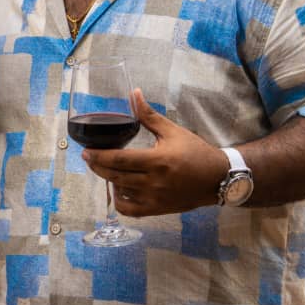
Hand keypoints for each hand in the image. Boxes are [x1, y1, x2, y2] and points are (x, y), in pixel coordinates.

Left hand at [81, 89, 227, 216]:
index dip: (99, 156)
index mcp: (158, 161)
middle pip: (115, 176)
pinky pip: (130, 210)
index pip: (120, 160)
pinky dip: (119, 201)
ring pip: (121, 192)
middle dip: (97, 166)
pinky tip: (117, 189)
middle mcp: (155, 182)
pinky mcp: (158, 209)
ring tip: (103, 168)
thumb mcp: (172, 131)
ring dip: (108, 180)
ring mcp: (155, 198)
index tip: (86, 150)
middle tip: (88, 157)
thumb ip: (148, 115)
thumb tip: (133, 93)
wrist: (218, 178)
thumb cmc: (196, 152)